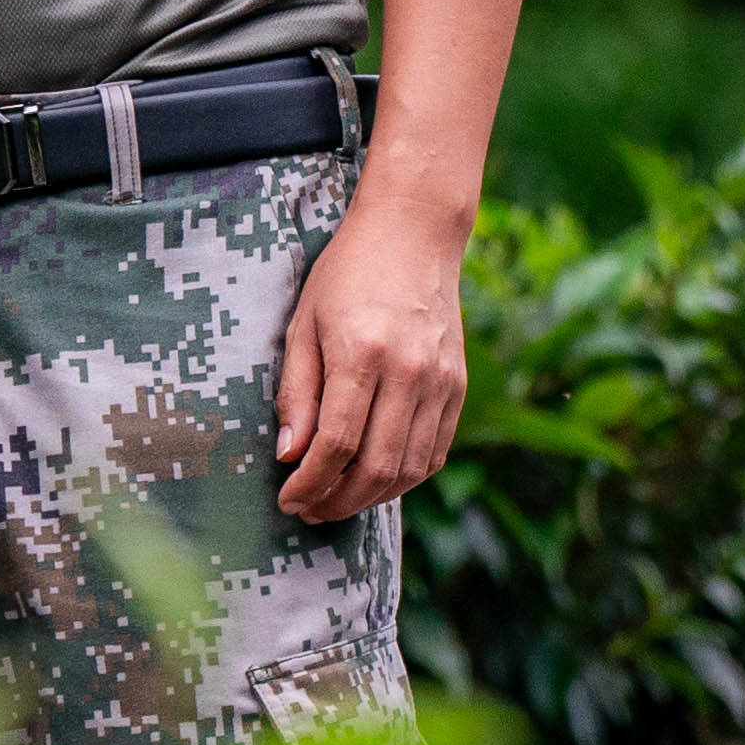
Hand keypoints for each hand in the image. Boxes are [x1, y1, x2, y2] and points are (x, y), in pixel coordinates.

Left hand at [274, 178, 470, 521]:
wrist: (414, 233)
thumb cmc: (347, 274)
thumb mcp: (304, 324)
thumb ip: (296, 393)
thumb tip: (290, 456)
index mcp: (363, 352)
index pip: (335, 443)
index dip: (309, 483)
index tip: (287, 499)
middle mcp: (409, 371)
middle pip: (376, 467)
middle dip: (337, 501)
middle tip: (308, 511)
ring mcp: (441, 380)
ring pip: (410, 468)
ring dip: (370, 498)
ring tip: (336, 500)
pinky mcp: (458, 386)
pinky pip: (434, 452)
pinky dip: (405, 477)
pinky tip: (375, 479)